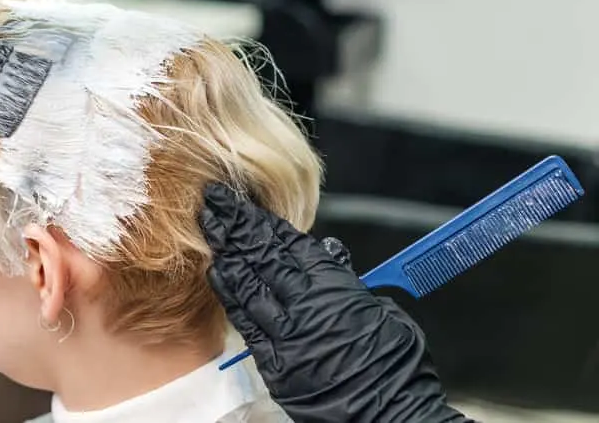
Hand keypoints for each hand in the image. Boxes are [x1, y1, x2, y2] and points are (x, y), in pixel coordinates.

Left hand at [200, 184, 472, 422]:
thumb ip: (347, 280)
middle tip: (213, 204)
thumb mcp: (380, 309)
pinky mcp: (275, 363)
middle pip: (261, 256)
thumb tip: (329, 253)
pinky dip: (231, 296)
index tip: (240, 204)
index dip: (260, 221)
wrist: (391, 413)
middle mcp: (304, 305)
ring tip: (209, 230)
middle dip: (234, 227)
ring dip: (226, 254)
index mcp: (333, 286)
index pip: (288, 243)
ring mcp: (285, 335)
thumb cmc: (396, 363)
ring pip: (247, 284)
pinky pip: (246, 322)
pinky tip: (218, 275)